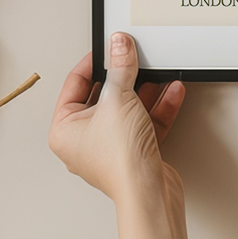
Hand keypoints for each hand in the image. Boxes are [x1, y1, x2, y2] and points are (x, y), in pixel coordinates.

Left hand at [49, 32, 185, 204]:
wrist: (148, 192)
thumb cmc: (120, 159)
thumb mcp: (119, 99)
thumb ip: (121, 67)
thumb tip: (118, 46)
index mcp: (65, 129)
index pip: (75, 85)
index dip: (94, 62)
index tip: (110, 47)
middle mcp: (84, 140)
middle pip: (105, 96)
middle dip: (126, 77)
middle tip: (135, 58)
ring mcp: (111, 147)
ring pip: (128, 108)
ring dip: (147, 90)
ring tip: (159, 72)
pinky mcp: (135, 152)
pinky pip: (145, 122)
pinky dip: (158, 106)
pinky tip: (172, 91)